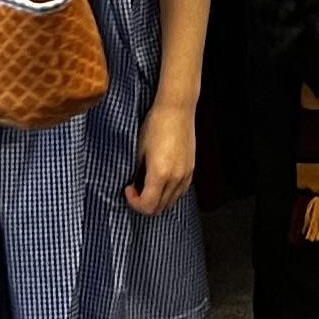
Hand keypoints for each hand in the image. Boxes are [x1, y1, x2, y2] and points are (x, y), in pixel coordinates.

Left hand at [126, 96, 196, 214]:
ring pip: (171, 202)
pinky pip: (180, 192)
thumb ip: (138, 173)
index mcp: (160, 173)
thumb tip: (134, 186)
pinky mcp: (191, 169)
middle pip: (160, 208)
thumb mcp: (139, 151)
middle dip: (144, 204)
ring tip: (147, 186)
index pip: (148, 205)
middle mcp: (175, 178)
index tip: (128, 189)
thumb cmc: (155, 125)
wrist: (176, 109)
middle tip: (135, 191)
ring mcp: (186, 175)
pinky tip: (160, 183)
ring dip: (157, 201)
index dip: (134, 203)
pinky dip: (169, 194)